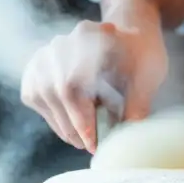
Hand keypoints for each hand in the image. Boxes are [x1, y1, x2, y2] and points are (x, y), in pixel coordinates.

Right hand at [20, 18, 167, 152]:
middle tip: (90, 146)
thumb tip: (127, 131)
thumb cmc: (141, 55)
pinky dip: (52, 116)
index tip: (93, 143)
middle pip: (57, 93)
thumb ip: (138, 102)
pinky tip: (70, 126)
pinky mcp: (36, 67)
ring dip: (62, 125)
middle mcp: (61, 43)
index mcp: (89, 36)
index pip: (74, 85)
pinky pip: (35, 97)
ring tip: (82, 140)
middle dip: (73, 126)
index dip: (81, 120)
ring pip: (43, 97)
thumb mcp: (148, 74)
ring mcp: (45, 54)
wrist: (128, 35)